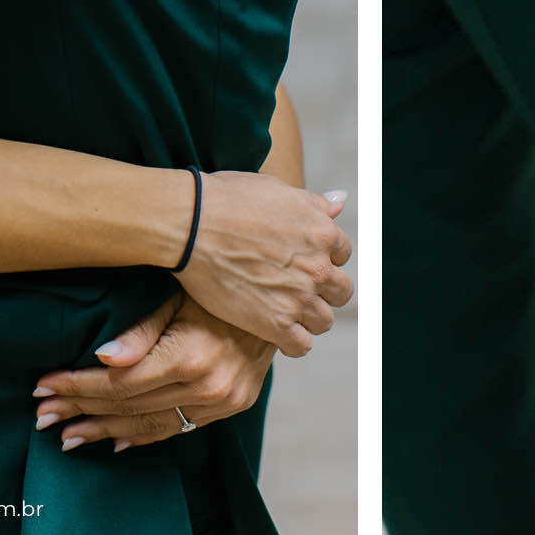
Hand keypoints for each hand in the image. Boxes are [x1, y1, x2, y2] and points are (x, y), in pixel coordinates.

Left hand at [31, 295, 276, 452]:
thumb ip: (141, 330)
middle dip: (80, 409)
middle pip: (128, 406)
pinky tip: (114, 440)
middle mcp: (207, 384)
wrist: (282, 296)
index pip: (118, 383)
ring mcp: (222, 400)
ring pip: (150, 424)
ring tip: (67, 436)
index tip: (44, 387)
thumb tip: (102, 358)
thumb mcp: (180, 295)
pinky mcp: (231, 406)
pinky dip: (143, 435)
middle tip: (43, 414)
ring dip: (104, 430)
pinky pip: (179, 428)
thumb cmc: (222, 284)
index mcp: (190, 354)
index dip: (77, 386)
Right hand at [176, 172, 352, 357]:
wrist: (192, 225)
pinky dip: (292, 342)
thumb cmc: (227, 200)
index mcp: (322, 232)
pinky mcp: (275, 323)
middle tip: (299, 290)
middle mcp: (317, 266)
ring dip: (310, 318)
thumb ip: (312, 204)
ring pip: (324, 321)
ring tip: (287, 313)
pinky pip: (302, 345)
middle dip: (324, 291)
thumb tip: (339, 201)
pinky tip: (276, 332)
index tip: (305, 262)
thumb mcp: (277, 190)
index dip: (324, 258)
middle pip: (341, 291)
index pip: (342, 253)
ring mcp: (298, 297)